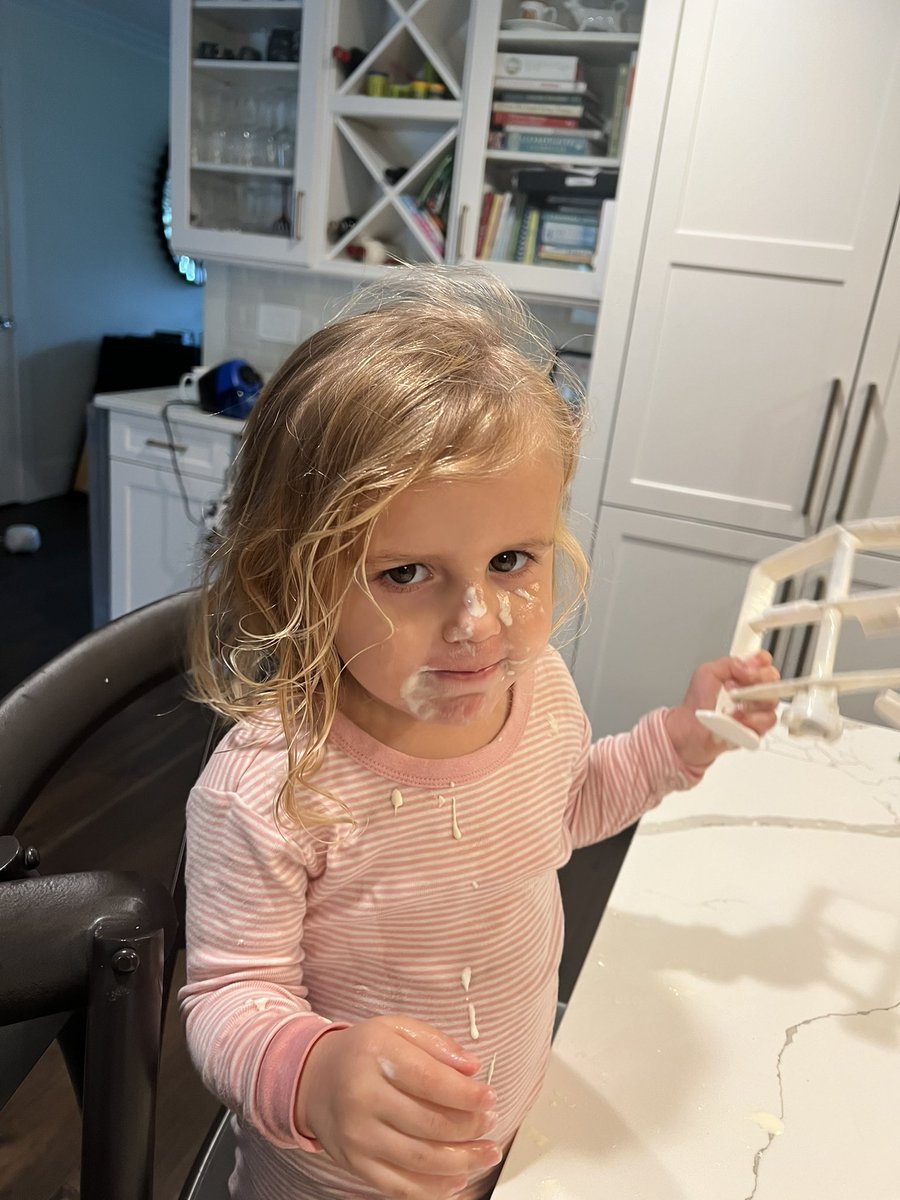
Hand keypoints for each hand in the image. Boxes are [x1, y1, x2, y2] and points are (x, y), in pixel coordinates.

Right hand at [295, 1015, 499, 1198]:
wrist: (314, 1079)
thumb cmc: (363, 1052)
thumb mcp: (396, 1029)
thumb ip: (436, 1043)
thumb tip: (472, 1068)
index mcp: (375, 1055)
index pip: (430, 1081)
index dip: (467, 1094)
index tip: (490, 1098)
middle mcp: (362, 1097)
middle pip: (429, 1123)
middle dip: (470, 1128)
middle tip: (491, 1124)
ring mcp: (357, 1136)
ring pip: (420, 1159)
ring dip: (462, 1161)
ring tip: (487, 1152)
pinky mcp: (355, 1164)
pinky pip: (400, 1187)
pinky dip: (434, 1189)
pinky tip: (457, 1179)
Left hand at [665, 650, 779, 769]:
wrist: (691, 730)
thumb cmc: (696, 704)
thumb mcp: (707, 673)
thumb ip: (729, 664)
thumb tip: (748, 667)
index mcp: (741, 675)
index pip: (764, 662)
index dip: (761, 664)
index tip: (750, 670)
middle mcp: (752, 691)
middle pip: (773, 681)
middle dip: (757, 685)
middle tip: (738, 691)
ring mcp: (756, 710)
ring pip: (771, 703)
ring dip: (750, 706)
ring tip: (732, 709)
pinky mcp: (757, 728)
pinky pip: (766, 723)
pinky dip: (750, 722)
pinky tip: (736, 722)